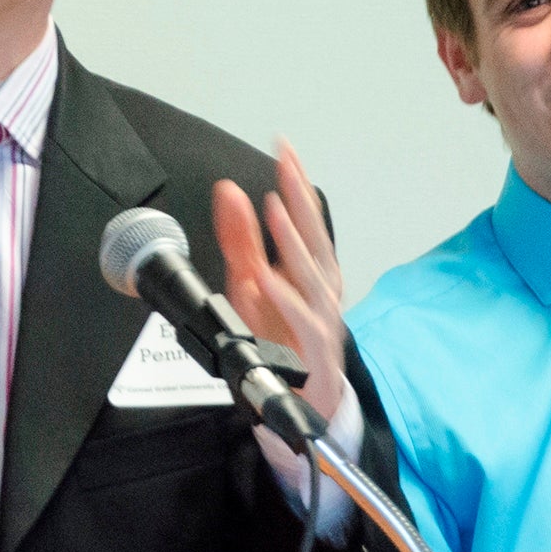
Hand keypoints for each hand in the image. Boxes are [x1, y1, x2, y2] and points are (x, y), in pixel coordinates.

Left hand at [213, 139, 345, 420]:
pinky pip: (304, 323)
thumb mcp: (251, 284)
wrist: (301, 403)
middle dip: (300, 198)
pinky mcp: (315, 351)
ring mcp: (321, 320)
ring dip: (293, 240)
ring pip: (312, 275)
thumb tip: (229, 190)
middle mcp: (321, 290)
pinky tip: (269, 281)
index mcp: (309, 271)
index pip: (304, 219)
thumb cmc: (281, 340)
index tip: (283, 148)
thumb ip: (240, 240)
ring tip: (275, 207)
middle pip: (314, 238)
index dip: (294, 183)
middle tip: (287, 163)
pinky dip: (287, 302)